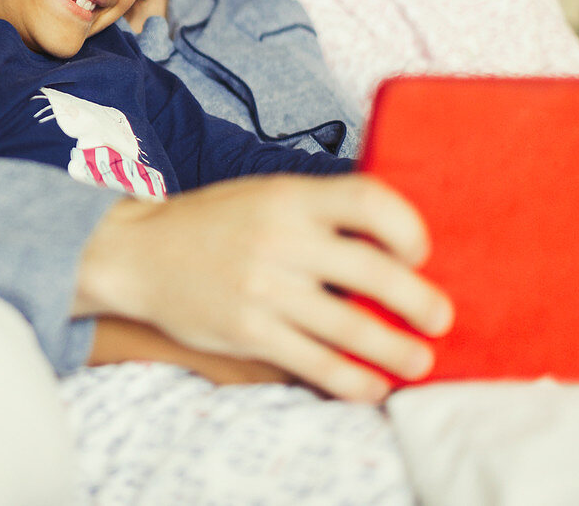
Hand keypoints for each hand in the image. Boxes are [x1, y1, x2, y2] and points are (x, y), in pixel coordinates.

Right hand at [74, 173, 453, 402]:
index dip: (408, 227)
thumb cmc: (214, 221)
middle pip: (374, 272)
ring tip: (420, 361)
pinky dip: (353, 380)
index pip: (369, 200)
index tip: (419, 252)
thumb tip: (390, 239)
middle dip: (418, 301)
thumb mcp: (267, 194)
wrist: (139, 252)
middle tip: (440, 318)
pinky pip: (315, 364)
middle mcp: (281, 239)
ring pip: (351, 328)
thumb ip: (320, 211)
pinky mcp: (249, 333)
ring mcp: (265, 289)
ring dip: (397, 350)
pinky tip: (373, 385)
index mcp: (290, 196)